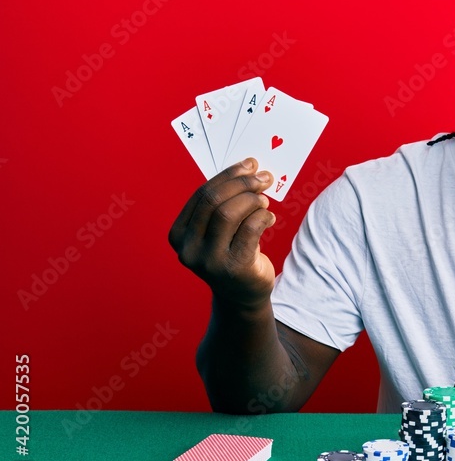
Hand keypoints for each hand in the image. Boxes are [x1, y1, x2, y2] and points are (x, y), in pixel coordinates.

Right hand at [168, 159, 276, 309]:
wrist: (242, 295)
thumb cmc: (231, 253)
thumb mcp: (218, 231)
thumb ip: (223, 204)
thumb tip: (248, 168)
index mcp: (179, 234)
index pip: (202, 195)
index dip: (228, 176)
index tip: (249, 165)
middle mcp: (189, 249)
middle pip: (214, 202)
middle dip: (242, 184)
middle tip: (263, 177)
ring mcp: (210, 261)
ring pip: (229, 214)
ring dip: (253, 200)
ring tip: (264, 200)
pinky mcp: (234, 268)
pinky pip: (250, 230)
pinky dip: (263, 217)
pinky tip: (269, 217)